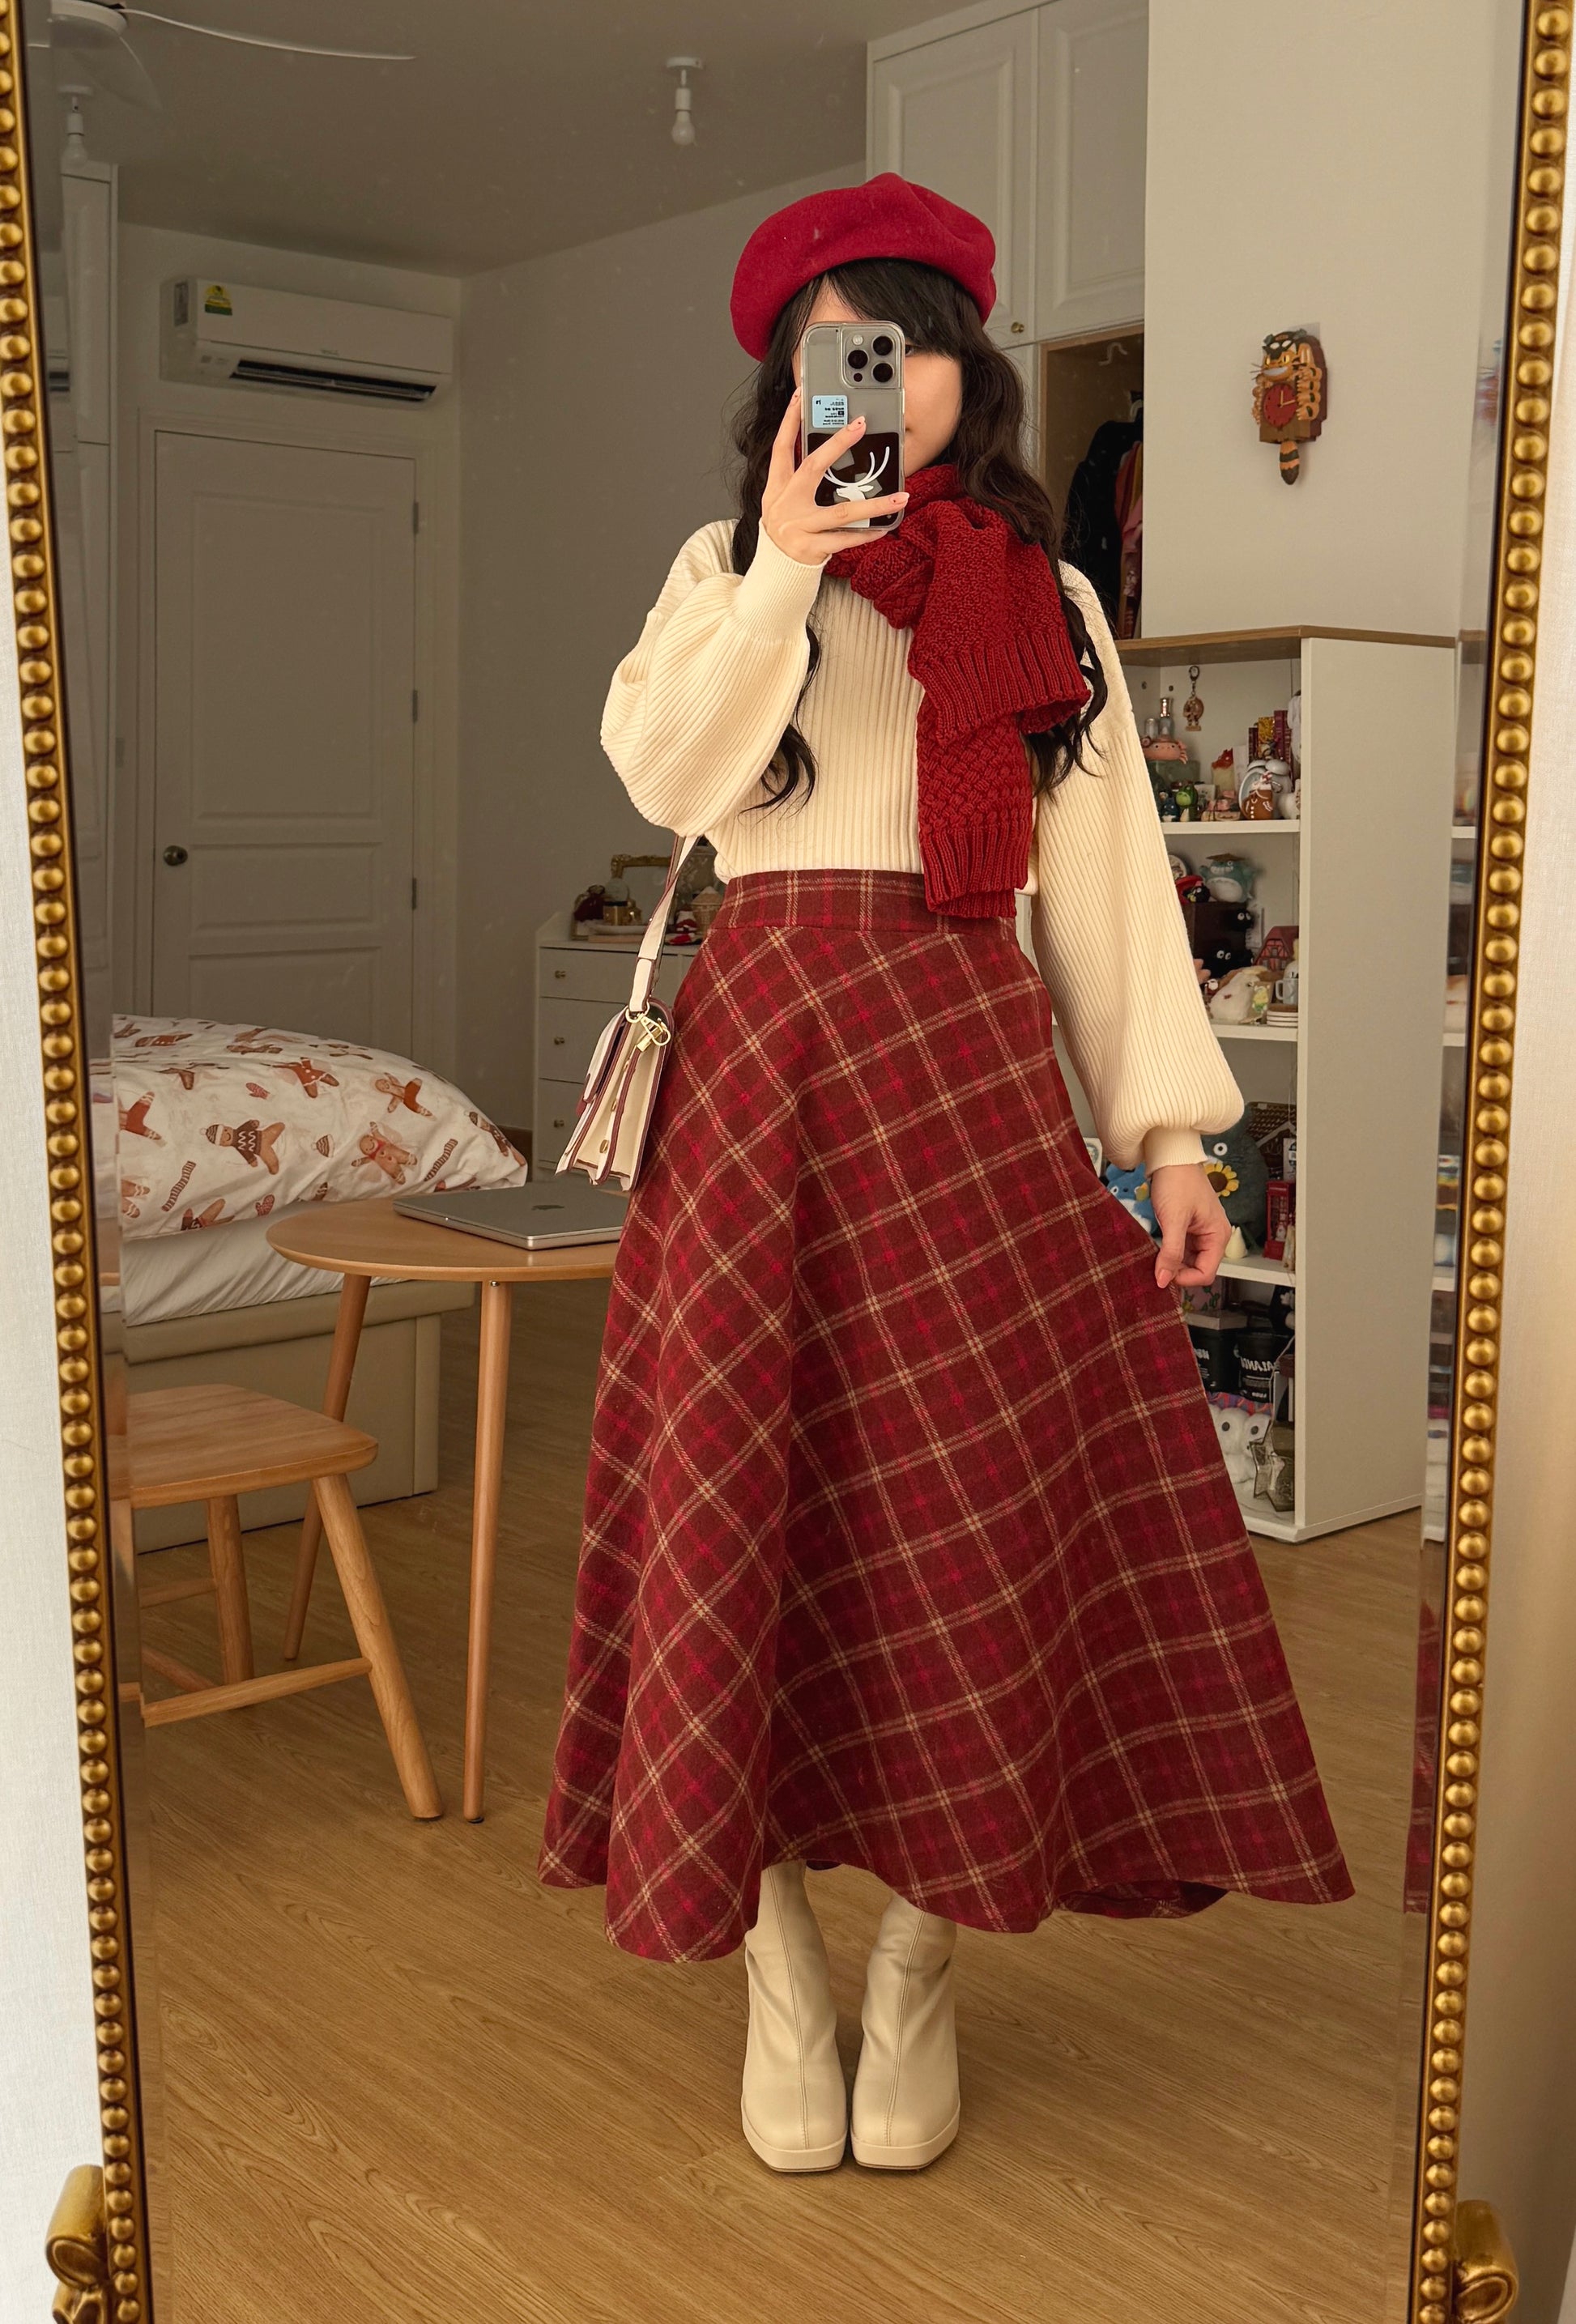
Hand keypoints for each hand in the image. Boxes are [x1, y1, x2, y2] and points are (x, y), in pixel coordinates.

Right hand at [762, 389, 908, 565]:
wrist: (775, 572)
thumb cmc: (786, 531)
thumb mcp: (782, 502)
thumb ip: (799, 479)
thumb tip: (829, 453)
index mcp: (776, 488)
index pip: (781, 447)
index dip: (789, 420)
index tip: (801, 395)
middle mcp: (785, 504)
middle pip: (812, 468)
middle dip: (836, 444)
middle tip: (860, 425)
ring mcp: (798, 527)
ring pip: (841, 512)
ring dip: (874, 504)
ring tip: (900, 496)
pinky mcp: (811, 548)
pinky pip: (845, 539)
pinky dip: (866, 534)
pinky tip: (883, 527)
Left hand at [1149, 1162, 1229, 1290]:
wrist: (1171, 1157)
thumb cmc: (1178, 1180)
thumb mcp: (1173, 1219)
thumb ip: (1171, 1252)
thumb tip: (1164, 1280)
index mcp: (1218, 1235)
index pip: (1206, 1273)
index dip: (1185, 1279)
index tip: (1163, 1276)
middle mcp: (1213, 1235)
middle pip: (1198, 1268)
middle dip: (1177, 1271)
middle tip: (1156, 1266)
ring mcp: (1201, 1231)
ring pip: (1188, 1260)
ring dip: (1172, 1262)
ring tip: (1155, 1255)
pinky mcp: (1189, 1227)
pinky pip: (1181, 1248)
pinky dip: (1169, 1252)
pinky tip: (1157, 1247)